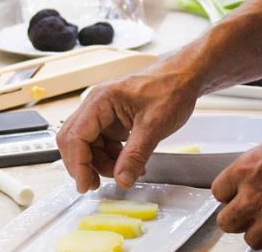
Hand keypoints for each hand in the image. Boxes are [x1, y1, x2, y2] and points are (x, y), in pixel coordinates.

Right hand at [57, 63, 198, 191]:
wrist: (185, 77)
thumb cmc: (171, 88)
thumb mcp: (154, 125)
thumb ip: (136, 155)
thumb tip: (122, 180)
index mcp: (101, 100)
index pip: (76, 136)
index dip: (78, 164)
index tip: (85, 185)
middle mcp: (97, 106)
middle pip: (75, 141)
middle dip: (84, 165)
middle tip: (96, 185)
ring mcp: (105, 113)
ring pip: (90, 145)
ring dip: (102, 164)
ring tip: (125, 173)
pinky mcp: (115, 120)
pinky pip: (104, 144)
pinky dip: (113, 158)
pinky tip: (131, 165)